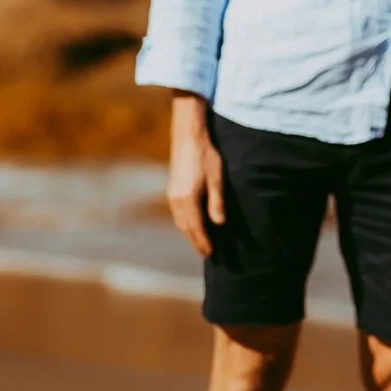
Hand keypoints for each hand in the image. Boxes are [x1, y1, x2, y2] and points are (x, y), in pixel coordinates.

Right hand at [165, 96, 224, 257]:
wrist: (188, 136)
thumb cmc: (206, 155)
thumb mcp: (217, 178)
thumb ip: (217, 202)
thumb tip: (219, 224)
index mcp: (187, 199)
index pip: (196, 228)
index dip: (203, 242)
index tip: (211, 254)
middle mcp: (176, 200)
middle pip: (185, 228)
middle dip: (196, 241)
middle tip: (207, 253)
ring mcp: (171, 195)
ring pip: (180, 221)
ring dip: (190, 233)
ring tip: (201, 242)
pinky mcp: (172, 189)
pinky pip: (178, 213)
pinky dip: (186, 223)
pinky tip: (193, 223)